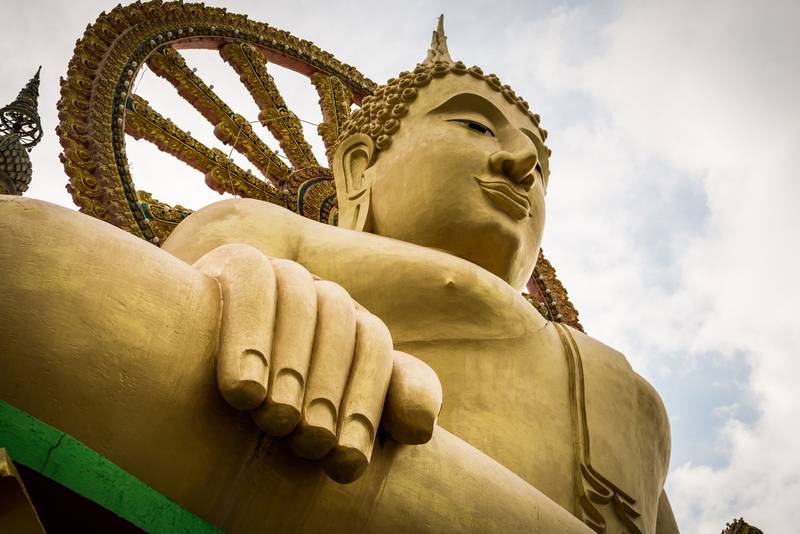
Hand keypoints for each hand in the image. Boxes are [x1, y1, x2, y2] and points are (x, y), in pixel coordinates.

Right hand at [194, 244, 441, 482]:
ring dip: (293, 362)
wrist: (191, 364)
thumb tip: (422, 425)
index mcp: (353, 324)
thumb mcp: (332, 415)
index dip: (366, 403)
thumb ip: (387, 407)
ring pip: (302, 297)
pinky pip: (253, 279)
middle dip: (329, 387)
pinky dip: (251, 333)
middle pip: (341, 320)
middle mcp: (322, 292)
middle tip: (309, 442)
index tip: (345, 461)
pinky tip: (243, 388)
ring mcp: (282, 273)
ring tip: (276, 419)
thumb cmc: (274, 408)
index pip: (374, 346)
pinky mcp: (237, 262)